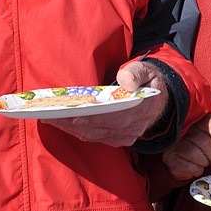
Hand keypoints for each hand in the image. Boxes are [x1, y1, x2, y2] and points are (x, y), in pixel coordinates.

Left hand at [50, 61, 171, 147]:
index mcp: (143, 109)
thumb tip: (124, 80)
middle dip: (73, 123)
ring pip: (95, 135)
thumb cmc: (148, 80)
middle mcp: (134, 127)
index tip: (74, 116)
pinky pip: (96, 138)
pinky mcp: (119, 139)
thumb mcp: (147, 70)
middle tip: (50, 116)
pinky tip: (63, 124)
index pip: (116, 118)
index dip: (95, 119)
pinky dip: (78, 132)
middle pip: (100, 129)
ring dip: (71, 129)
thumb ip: (136, 73)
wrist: (160, 98)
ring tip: (50, 119)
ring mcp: (127, 136)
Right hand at [162, 114, 210, 181]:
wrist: (181, 156)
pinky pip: (186, 166)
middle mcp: (186, 127)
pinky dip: (194, 170)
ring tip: (203, 163)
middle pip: (206, 142)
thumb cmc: (204, 146)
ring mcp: (176, 141)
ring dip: (204, 163)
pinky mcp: (169, 155)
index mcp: (201, 120)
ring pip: (196, 154)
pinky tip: (193, 167)